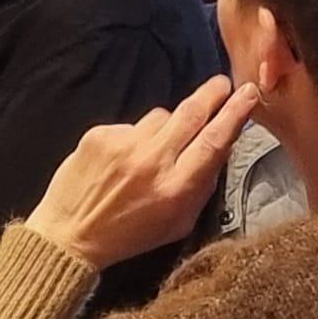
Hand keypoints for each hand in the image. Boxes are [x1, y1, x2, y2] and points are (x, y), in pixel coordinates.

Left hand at [24, 76, 259, 272]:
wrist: (69, 234)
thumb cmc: (129, 234)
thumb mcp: (178, 223)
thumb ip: (201, 186)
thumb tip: (221, 146)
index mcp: (175, 190)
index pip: (214, 142)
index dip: (235, 114)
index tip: (248, 94)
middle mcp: (151, 162)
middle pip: (191, 113)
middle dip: (212, 94)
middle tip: (224, 84)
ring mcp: (123, 144)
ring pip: (161, 116)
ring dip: (167, 126)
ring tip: (155, 152)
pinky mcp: (100, 134)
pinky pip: (132, 124)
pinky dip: (136, 137)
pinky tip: (124, 159)